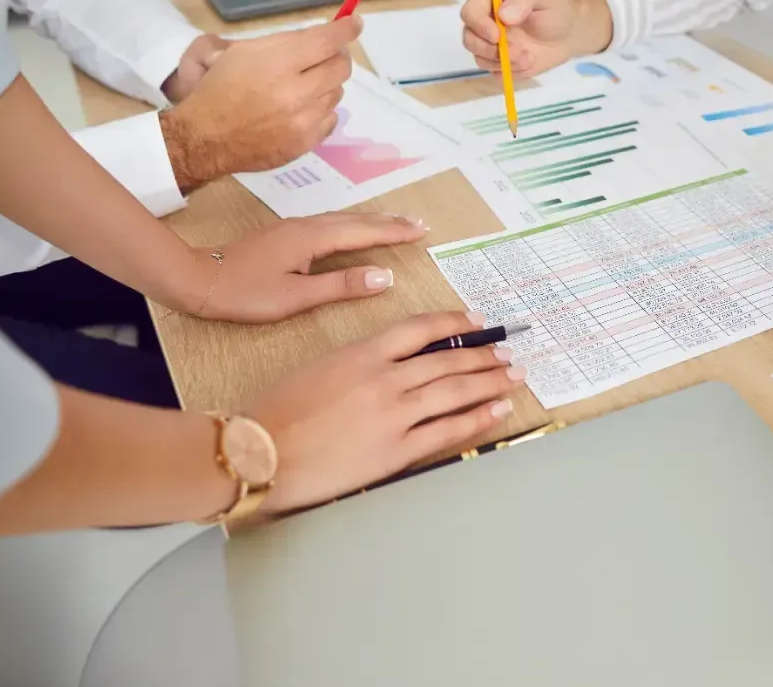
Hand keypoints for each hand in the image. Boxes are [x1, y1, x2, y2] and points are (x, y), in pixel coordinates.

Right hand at [158, 18, 359, 191]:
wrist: (205, 138)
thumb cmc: (218, 88)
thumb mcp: (241, 52)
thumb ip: (282, 43)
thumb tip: (319, 37)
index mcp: (277, 62)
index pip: (327, 41)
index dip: (345, 30)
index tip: (354, 24)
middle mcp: (296, 91)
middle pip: (340, 67)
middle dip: (337, 57)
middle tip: (327, 56)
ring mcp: (304, 119)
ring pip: (337, 93)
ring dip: (326, 85)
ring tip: (305, 86)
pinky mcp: (306, 142)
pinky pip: (331, 119)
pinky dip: (321, 111)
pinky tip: (303, 109)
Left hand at [195, 211, 429, 323]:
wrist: (196, 279)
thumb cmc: (245, 293)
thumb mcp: (296, 297)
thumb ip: (341, 286)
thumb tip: (384, 276)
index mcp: (313, 238)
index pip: (364, 233)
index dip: (394, 232)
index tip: (422, 231)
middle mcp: (307, 226)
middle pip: (356, 220)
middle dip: (389, 222)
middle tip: (418, 224)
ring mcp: (294, 228)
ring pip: (342, 219)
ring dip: (371, 221)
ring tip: (394, 223)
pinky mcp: (285, 235)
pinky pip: (330, 223)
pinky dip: (351, 225)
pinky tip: (352, 230)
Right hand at [246, 311, 525, 512]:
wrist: (257, 452)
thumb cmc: (275, 412)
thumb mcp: (319, 368)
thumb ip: (359, 363)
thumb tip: (391, 366)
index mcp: (362, 353)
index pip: (421, 329)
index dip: (455, 323)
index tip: (477, 320)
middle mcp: (384, 378)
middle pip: (447, 360)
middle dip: (484, 354)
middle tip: (510, 349)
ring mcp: (393, 414)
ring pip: (455, 391)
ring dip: (490, 381)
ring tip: (515, 374)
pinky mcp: (395, 450)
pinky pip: (447, 431)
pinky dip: (477, 418)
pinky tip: (497, 410)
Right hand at [461, 0, 613, 78]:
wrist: (568, 34)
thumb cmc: (555, 9)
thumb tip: (502, 16)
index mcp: (489, 1)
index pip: (470, 12)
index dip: (478, 25)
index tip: (497, 36)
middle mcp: (485, 23)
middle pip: (469, 39)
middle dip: (491, 50)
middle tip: (518, 51)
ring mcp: (491, 45)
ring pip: (481, 59)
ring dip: (505, 62)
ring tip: (529, 56)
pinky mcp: (500, 64)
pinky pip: (495, 73)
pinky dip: (512, 72)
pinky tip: (529, 62)